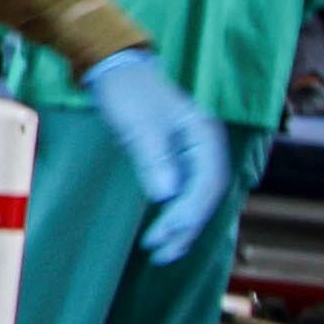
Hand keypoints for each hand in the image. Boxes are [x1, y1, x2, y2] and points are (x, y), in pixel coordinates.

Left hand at [84, 49, 234, 265]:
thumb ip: (155, 159)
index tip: (166, 231)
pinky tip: (162, 231)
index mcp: (205, 136)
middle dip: (186, 227)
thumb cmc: (128, 93)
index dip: (189, 212)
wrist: (116, 70)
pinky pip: (183, 192)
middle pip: (205, 195)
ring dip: (181, 226)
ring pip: (196, 198)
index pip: (207, 183)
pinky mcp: (178, 159)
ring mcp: (193, 153)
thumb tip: (167, 195)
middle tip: (160, 253)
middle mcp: (206, 147)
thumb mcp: (140, 126)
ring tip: (161, 253)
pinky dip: (174, 213)